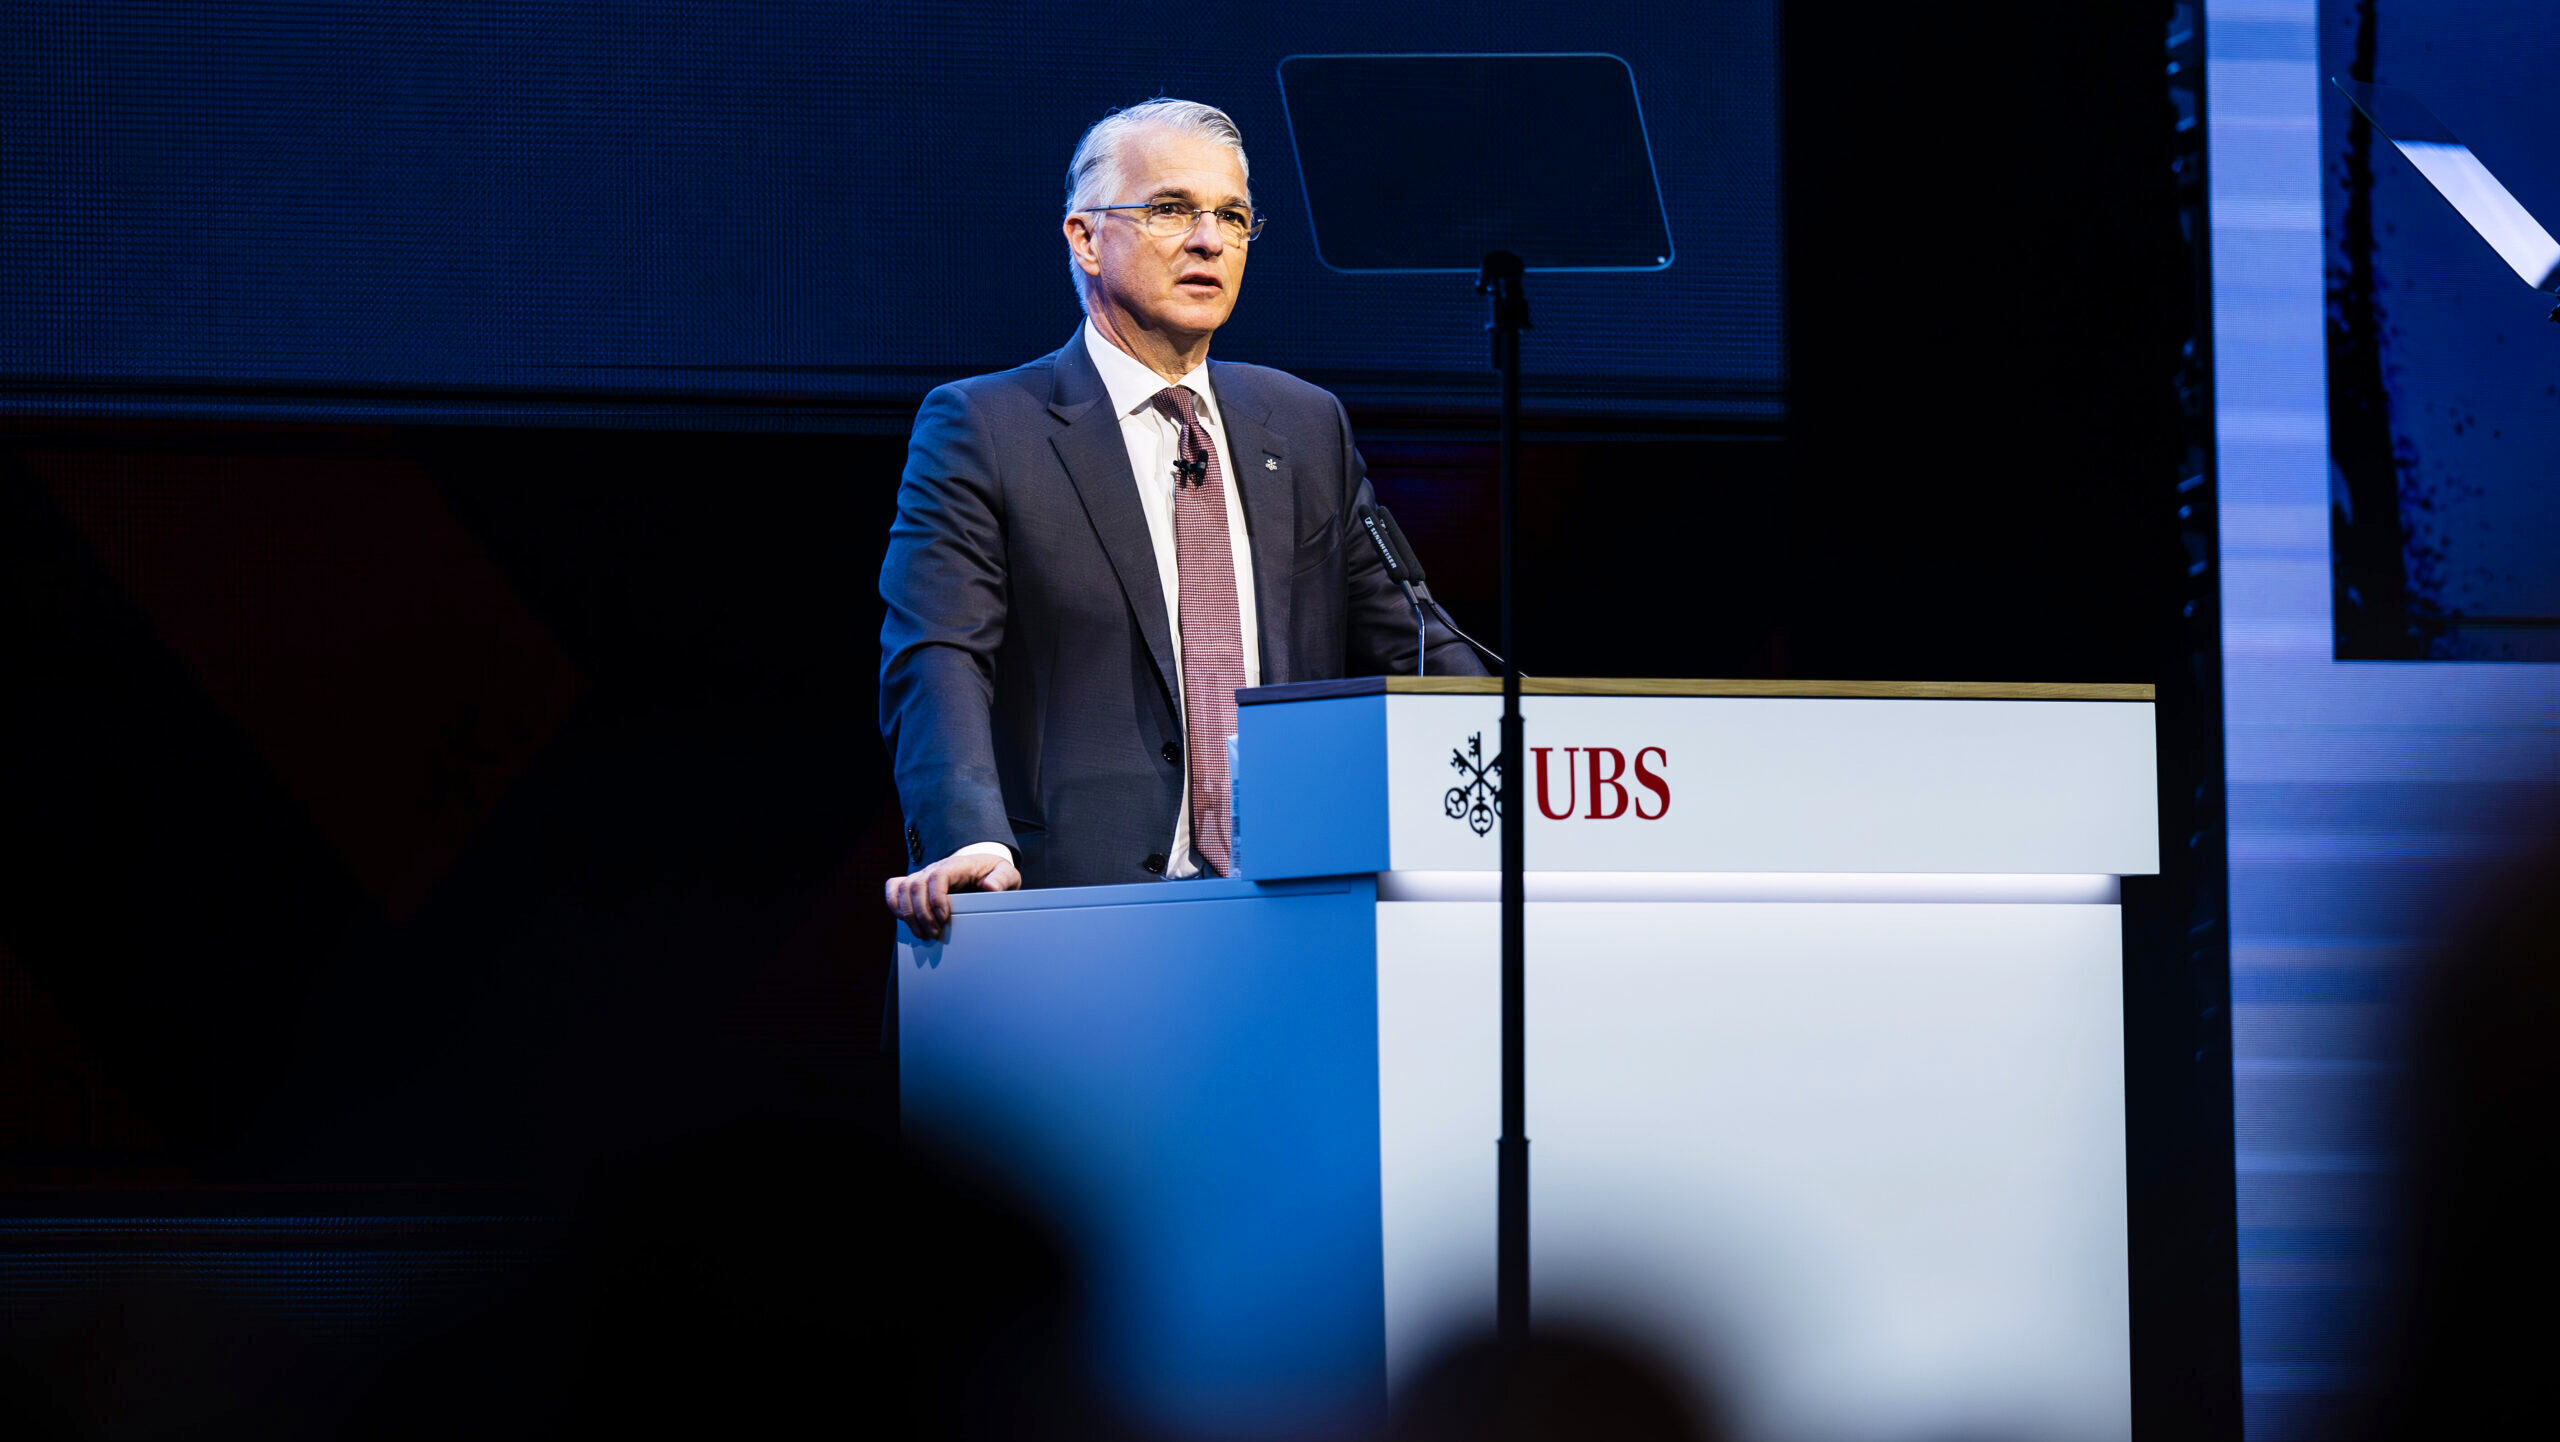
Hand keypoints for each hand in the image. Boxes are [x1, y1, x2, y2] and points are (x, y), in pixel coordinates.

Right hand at [885, 850, 1020, 939]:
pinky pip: (894, 888)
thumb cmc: (993, 873)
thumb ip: (1001, 880)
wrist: (982, 868)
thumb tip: (990, 887)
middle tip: (935, 934)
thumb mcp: (1006, 874)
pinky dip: (894, 904)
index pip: (938, 876)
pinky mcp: (916, 883)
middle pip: (916, 885)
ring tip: (923, 934)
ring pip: (903, 889)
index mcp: (957, 865)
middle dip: (922, 914)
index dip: (936, 898)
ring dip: (908, 915)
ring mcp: (923, 875)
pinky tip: (904, 920)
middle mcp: (935, 868)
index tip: (944, 918)